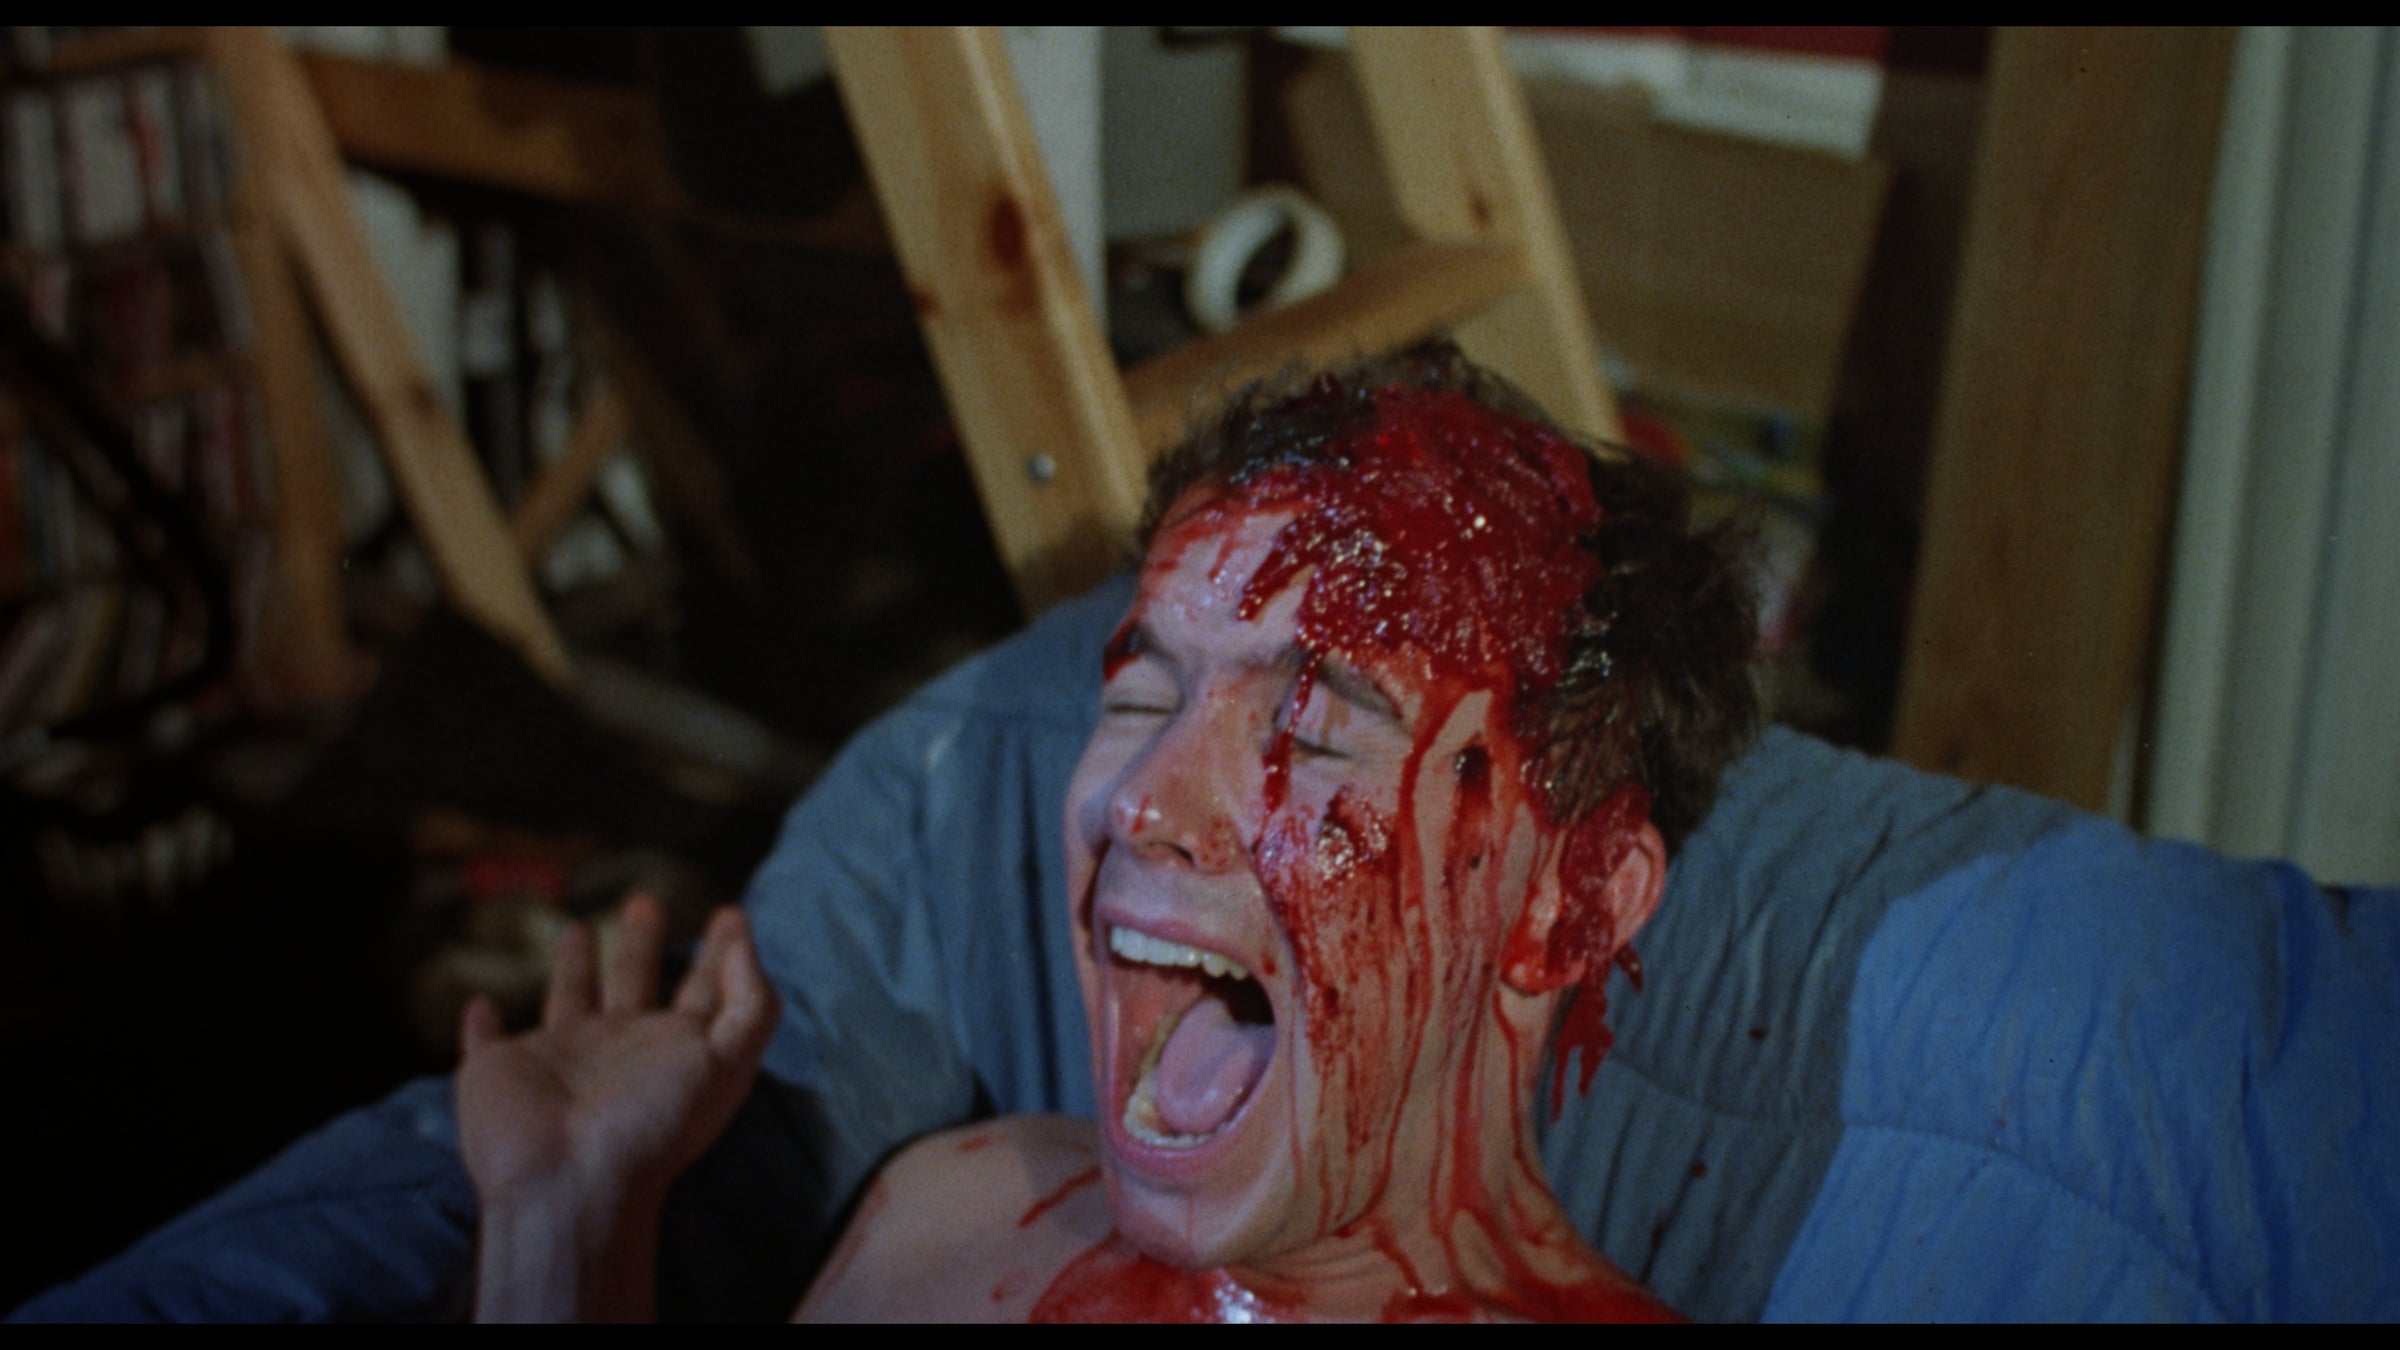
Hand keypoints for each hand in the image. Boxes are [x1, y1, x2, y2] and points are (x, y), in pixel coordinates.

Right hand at [457, 894, 778, 1215]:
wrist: (570, 1183)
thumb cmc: (652, 1124)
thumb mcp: (728, 1061)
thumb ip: (750, 1001)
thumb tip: (743, 938)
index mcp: (670, 1049)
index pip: (701, 991)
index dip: (720, 954)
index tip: (730, 915)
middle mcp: (616, 1051)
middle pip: (633, 983)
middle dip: (641, 944)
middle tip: (645, 901)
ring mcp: (556, 1061)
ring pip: (567, 1000)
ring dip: (574, 968)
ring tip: (581, 928)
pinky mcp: (497, 1070)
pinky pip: (484, 1041)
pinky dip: (479, 1025)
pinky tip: (479, 1006)